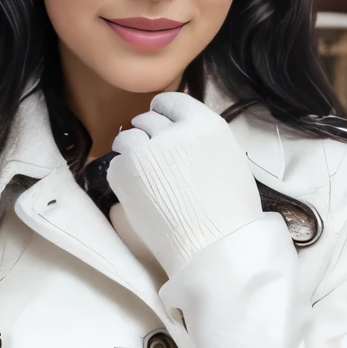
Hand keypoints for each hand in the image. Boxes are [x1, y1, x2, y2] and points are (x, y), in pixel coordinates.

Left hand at [106, 92, 263, 276]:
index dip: (164, 112)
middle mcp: (173, 130)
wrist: (214, 245)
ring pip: (127, 138)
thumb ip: (202, 143)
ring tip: (140, 176)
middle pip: (148, 120)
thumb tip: (183, 140)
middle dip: (147, 135)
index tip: (160, 123)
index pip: (173, 101)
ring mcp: (146, 150)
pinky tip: (136, 195)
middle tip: (150, 158)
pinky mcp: (125, 172)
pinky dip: (121, 177)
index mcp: (204, 124)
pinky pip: (115, 166)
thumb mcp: (228, 161)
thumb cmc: (231, 214)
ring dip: (130, 152)